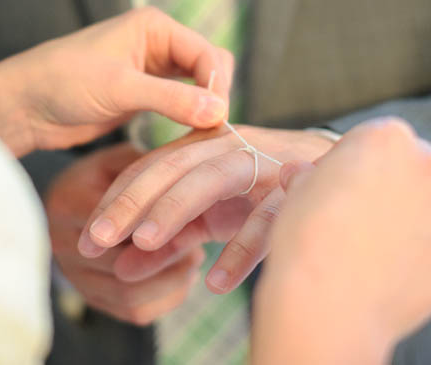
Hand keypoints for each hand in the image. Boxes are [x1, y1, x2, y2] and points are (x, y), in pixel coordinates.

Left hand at [0, 7, 233, 156]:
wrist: (24, 105)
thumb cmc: (62, 83)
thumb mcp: (120, 88)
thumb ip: (171, 99)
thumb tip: (219, 111)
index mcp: (154, 27)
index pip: (207, 53)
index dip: (217, 86)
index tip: (216, 120)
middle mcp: (157, 44)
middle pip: (209, 68)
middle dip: (215, 97)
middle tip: (210, 132)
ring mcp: (151, 71)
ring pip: (197, 88)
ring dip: (203, 110)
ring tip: (203, 139)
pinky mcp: (143, 96)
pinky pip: (180, 105)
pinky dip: (188, 120)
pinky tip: (188, 140)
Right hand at [46, 144, 206, 324]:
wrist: (75, 201)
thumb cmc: (107, 174)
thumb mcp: (120, 158)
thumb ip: (144, 166)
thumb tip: (179, 174)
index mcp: (66, 204)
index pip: (107, 226)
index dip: (147, 227)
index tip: (186, 218)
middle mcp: (61, 246)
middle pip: (119, 265)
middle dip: (164, 255)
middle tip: (198, 243)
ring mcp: (75, 278)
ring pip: (130, 296)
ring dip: (169, 281)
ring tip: (195, 259)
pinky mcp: (92, 298)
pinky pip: (135, 311)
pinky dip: (166, 298)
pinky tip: (184, 275)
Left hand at [77, 124, 332, 292]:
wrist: (344, 169)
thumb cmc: (262, 193)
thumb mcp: (208, 216)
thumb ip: (168, 238)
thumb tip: (121, 270)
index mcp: (200, 149)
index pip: (147, 168)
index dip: (114, 201)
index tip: (86, 237)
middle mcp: (225, 147)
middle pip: (169, 168)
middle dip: (129, 203)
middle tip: (95, 240)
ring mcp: (260, 163)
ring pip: (209, 180)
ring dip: (175, 209)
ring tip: (143, 243)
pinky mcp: (295, 186)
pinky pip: (264, 217)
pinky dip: (241, 249)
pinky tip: (216, 282)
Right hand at [253, 118, 430, 364]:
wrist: (325, 304)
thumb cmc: (306, 238)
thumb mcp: (297, 188)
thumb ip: (312, 173)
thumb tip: (303, 174)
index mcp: (389, 138)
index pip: (376, 138)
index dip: (351, 162)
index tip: (334, 184)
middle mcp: (430, 168)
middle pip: (415, 168)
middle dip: (391, 186)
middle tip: (355, 215)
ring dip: (414, 219)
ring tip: (372, 245)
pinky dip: (422, 261)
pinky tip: (387, 273)